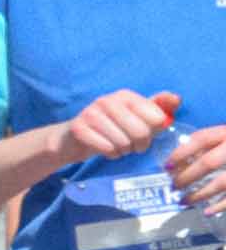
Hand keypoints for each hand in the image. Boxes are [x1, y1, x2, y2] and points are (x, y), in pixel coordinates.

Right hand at [58, 87, 178, 165]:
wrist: (73, 138)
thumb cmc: (112, 127)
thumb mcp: (137, 116)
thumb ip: (159, 108)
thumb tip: (176, 99)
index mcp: (126, 95)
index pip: (157, 117)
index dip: (155, 131)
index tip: (147, 133)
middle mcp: (107, 100)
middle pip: (141, 131)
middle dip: (140, 145)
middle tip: (134, 146)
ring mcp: (91, 113)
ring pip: (123, 142)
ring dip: (124, 151)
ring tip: (118, 147)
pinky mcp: (79, 128)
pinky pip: (106, 148)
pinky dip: (111, 154)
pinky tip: (106, 150)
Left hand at [165, 130, 225, 215]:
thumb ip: (212, 143)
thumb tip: (181, 162)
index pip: (202, 139)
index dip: (181, 152)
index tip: (167, 166)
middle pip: (209, 162)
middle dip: (187, 176)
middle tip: (173, 186)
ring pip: (221, 182)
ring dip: (199, 194)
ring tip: (183, 201)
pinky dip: (220, 205)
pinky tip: (207, 211)